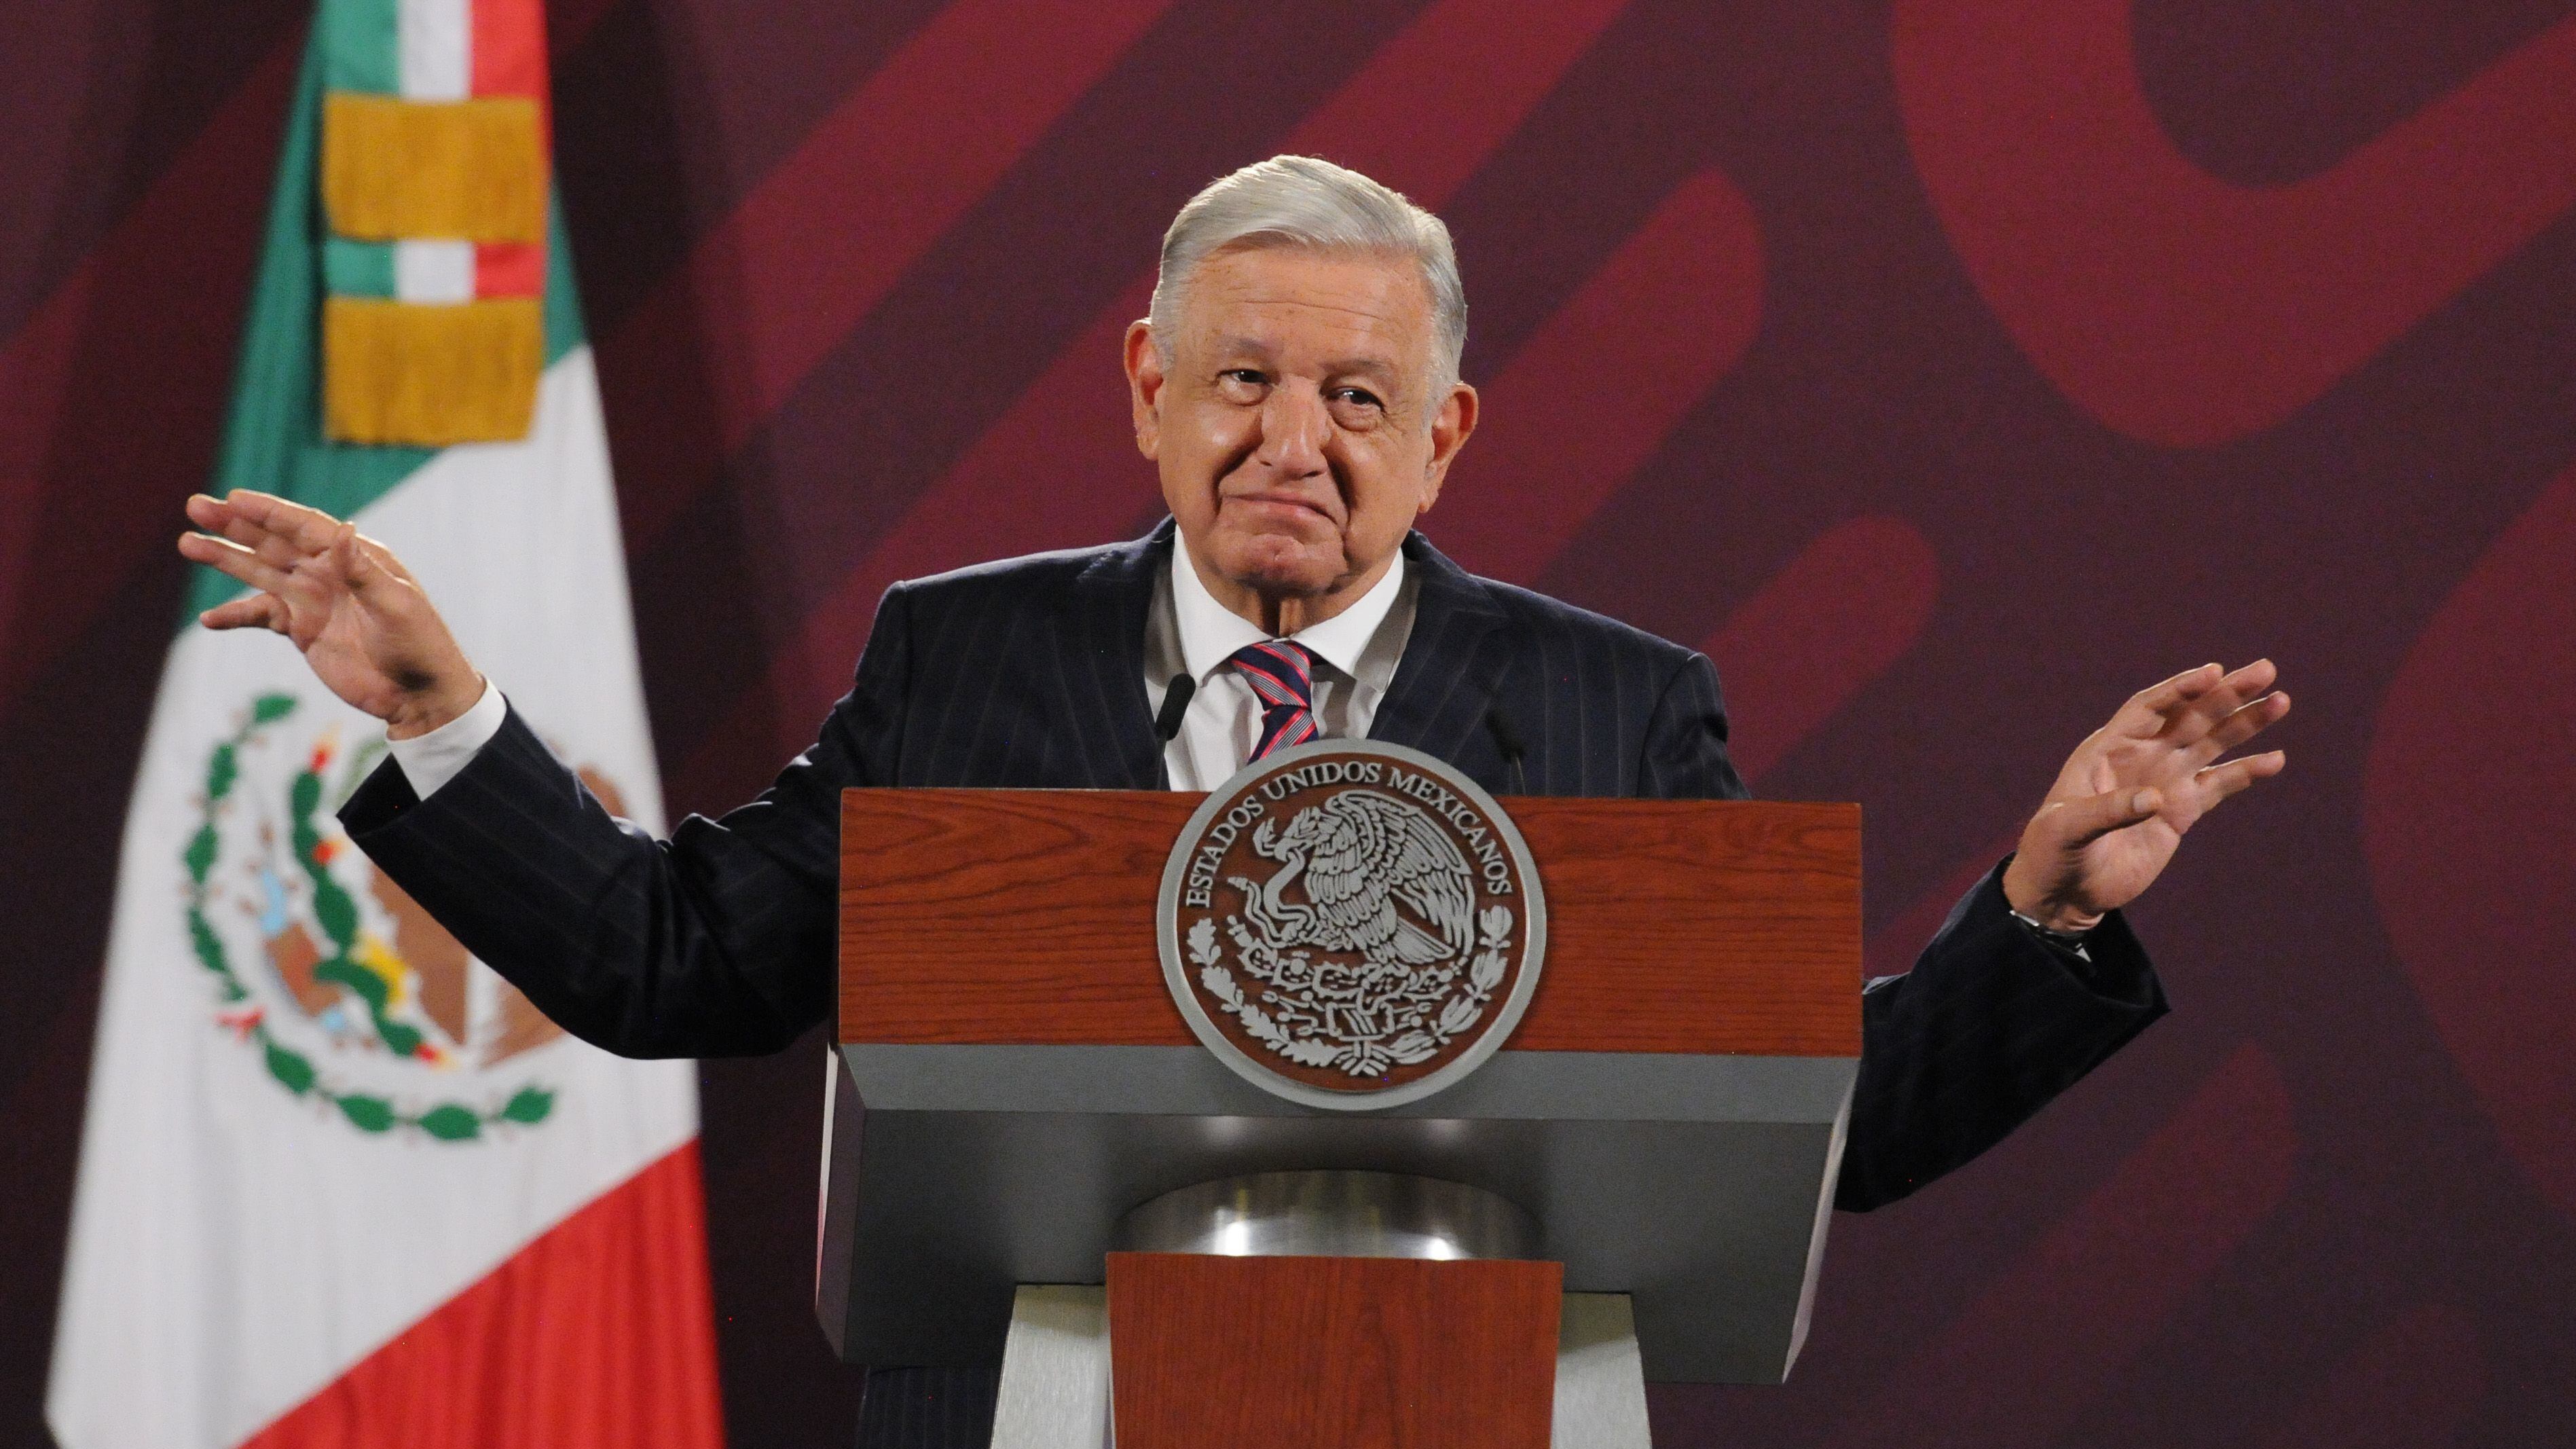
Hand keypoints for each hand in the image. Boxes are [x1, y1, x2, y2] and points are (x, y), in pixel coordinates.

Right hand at [177, 489, 482, 738]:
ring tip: (188, 543)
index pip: (304, 526)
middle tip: (195, 507)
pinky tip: (209, 618)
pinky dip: (235, 616)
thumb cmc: (420, 644)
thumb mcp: (397, 605)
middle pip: (274, 542)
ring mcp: (313, 600)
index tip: (233, 498)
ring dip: (226, 559)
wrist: (419, 694)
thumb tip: (345, 529)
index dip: (268, 511)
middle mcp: (330, 572)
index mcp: (356, 556)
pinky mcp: (303, 630)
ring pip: (260, 572)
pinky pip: (261, 617)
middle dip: (235, 525)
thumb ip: (364, 572)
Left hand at [2001, 660, 2290, 932]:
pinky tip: (2275, 760)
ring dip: (2245, 723)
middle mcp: (2142, 756)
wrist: (2065, 891)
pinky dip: (2247, 772)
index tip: (2214, 672)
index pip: (2149, 707)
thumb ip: (2108, 812)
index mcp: (2108, 748)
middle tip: (2266, 670)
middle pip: (2190, 715)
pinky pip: (2220, 784)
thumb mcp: (2066, 828)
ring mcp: (2165, 782)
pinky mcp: (2182, 811)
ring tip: (2281, 701)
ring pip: (2212, 743)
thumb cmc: (2052, 851)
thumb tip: (2156, 798)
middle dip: (2227, 693)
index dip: (2180, 689)